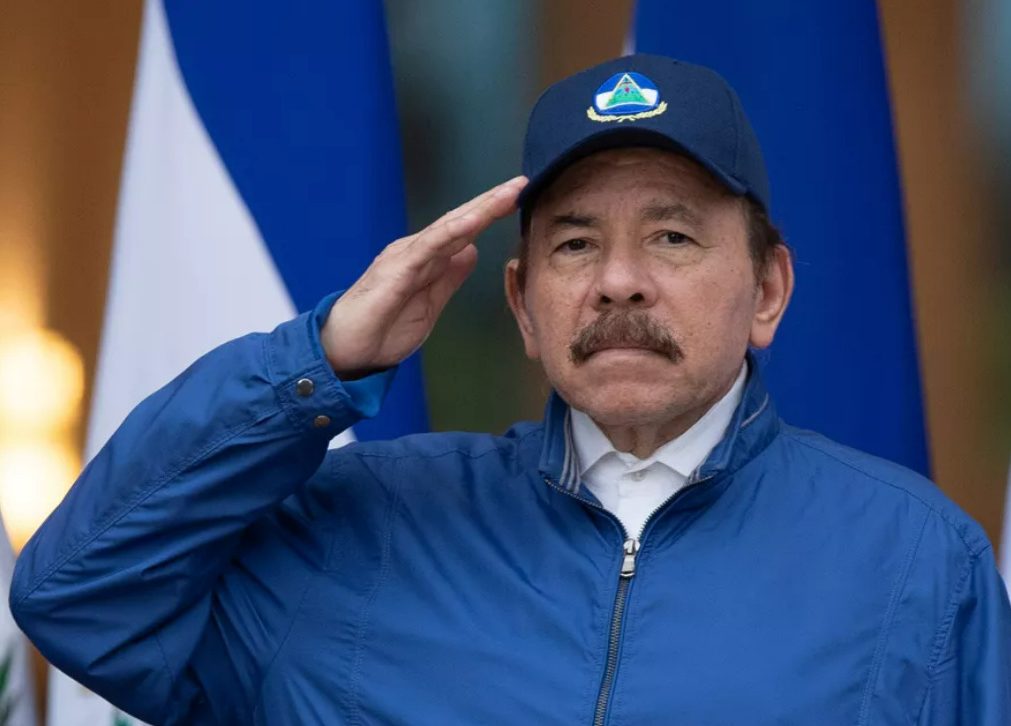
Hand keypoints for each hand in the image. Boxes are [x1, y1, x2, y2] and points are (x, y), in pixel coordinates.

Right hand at [321, 176, 527, 377]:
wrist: (345, 351)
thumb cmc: (383, 329)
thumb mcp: (430, 304)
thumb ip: (449, 278)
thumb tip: (471, 252)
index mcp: (426, 259)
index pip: (463, 231)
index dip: (490, 214)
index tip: (519, 199)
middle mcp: (416, 251)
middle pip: (459, 221)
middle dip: (491, 202)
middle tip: (522, 183)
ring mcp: (405, 257)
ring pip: (448, 227)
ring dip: (479, 210)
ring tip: (507, 194)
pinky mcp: (395, 271)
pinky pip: (427, 247)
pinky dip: (452, 233)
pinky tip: (474, 222)